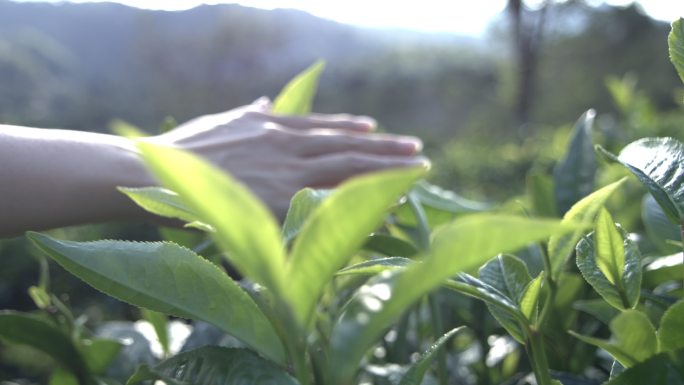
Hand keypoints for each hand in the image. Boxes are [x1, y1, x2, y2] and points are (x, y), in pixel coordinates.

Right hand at [150, 100, 428, 218]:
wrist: (157, 172)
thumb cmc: (186, 150)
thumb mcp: (224, 121)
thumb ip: (251, 113)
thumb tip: (264, 100)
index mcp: (272, 126)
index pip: (322, 128)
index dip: (351, 129)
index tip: (377, 128)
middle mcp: (286, 144)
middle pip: (345, 146)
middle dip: (384, 149)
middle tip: (418, 151)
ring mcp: (285, 171)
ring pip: (345, 168)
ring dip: (383, 169)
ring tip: (415, 170)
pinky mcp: (280, 200)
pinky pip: (328, 201)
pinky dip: (358, 201)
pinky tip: (385, 204)